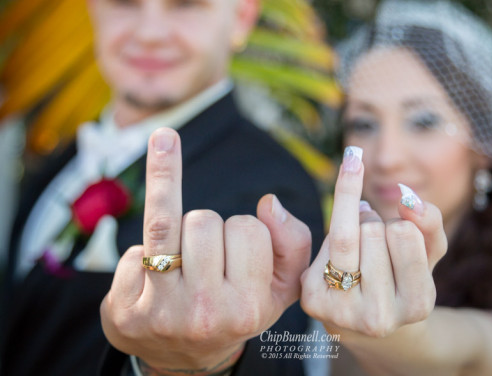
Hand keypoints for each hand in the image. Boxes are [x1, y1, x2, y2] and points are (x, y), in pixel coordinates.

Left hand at [100, 128, 311, 372]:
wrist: (186, 360)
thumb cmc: (236, 308)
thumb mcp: (281, 285)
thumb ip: (294, 241)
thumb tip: (269, 203)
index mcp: (250, 305)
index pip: (248, 226)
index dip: (242, 230)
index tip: (239, 255)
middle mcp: (208, 312)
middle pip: (204, 220)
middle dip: (206, 228)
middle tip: (206, 258)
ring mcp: (164, 312)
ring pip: (167, 223)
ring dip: (175, 228)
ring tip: (180, 255)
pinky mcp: (126, 310)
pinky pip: (132, 250)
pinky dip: (141, 254)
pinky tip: (149, 277)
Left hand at [300, 147, 446, 337]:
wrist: (366, 319)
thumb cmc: (401, 275)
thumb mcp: (426, 250)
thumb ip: (429, 221)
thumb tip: (408, 198)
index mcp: (417, 305)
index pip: (403, 231)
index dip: (398, 221)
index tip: (399, 229)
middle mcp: (379, 316)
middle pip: (371, 231)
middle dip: (374, 222)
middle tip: (377, 243)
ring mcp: (343, 311)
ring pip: (345, 236)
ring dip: (353, 226)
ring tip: (361, 247)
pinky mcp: (314, 301)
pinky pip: (323, 246)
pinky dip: (332, 238)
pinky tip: (340, 258)